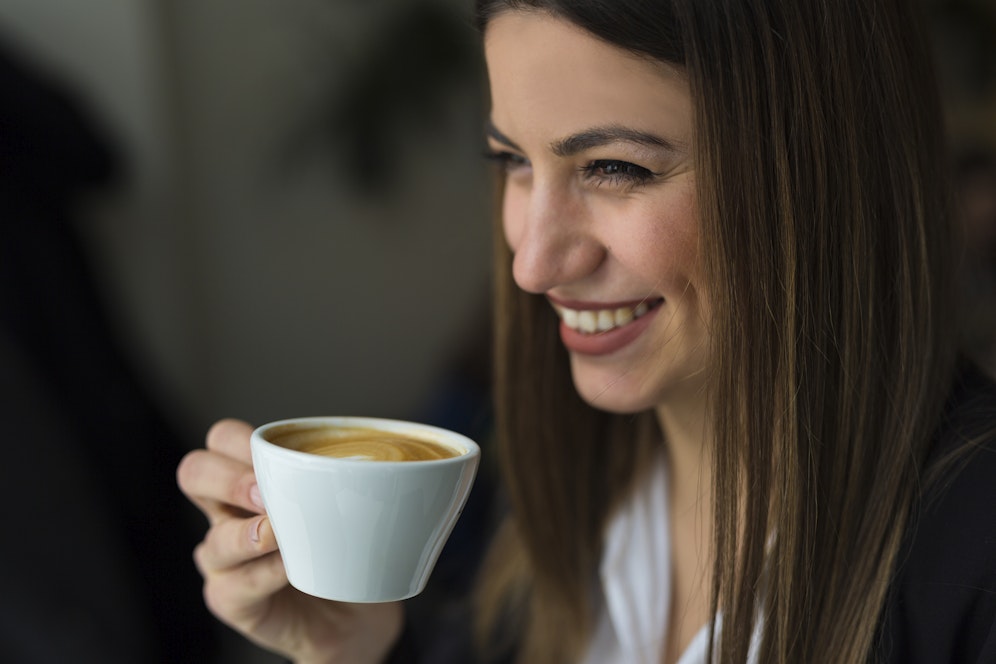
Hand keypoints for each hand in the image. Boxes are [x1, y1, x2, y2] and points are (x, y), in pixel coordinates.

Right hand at [177, 419, 403, 663]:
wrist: (354, 614)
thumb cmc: (346, 546)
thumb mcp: (351, 503)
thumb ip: (354, 477)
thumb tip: (393, 457)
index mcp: (251, 478)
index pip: (222, 440)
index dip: (237, 440)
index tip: (280, 452)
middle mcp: (227, 513)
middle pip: (193, 473)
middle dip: (226, 477)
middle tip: (265, 490)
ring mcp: (224, 558)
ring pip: (212, 540)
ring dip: (248, 534)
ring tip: (279, 532)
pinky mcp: (232, 600)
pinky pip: (235, 585)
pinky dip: (264, 574)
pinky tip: (290, 568)